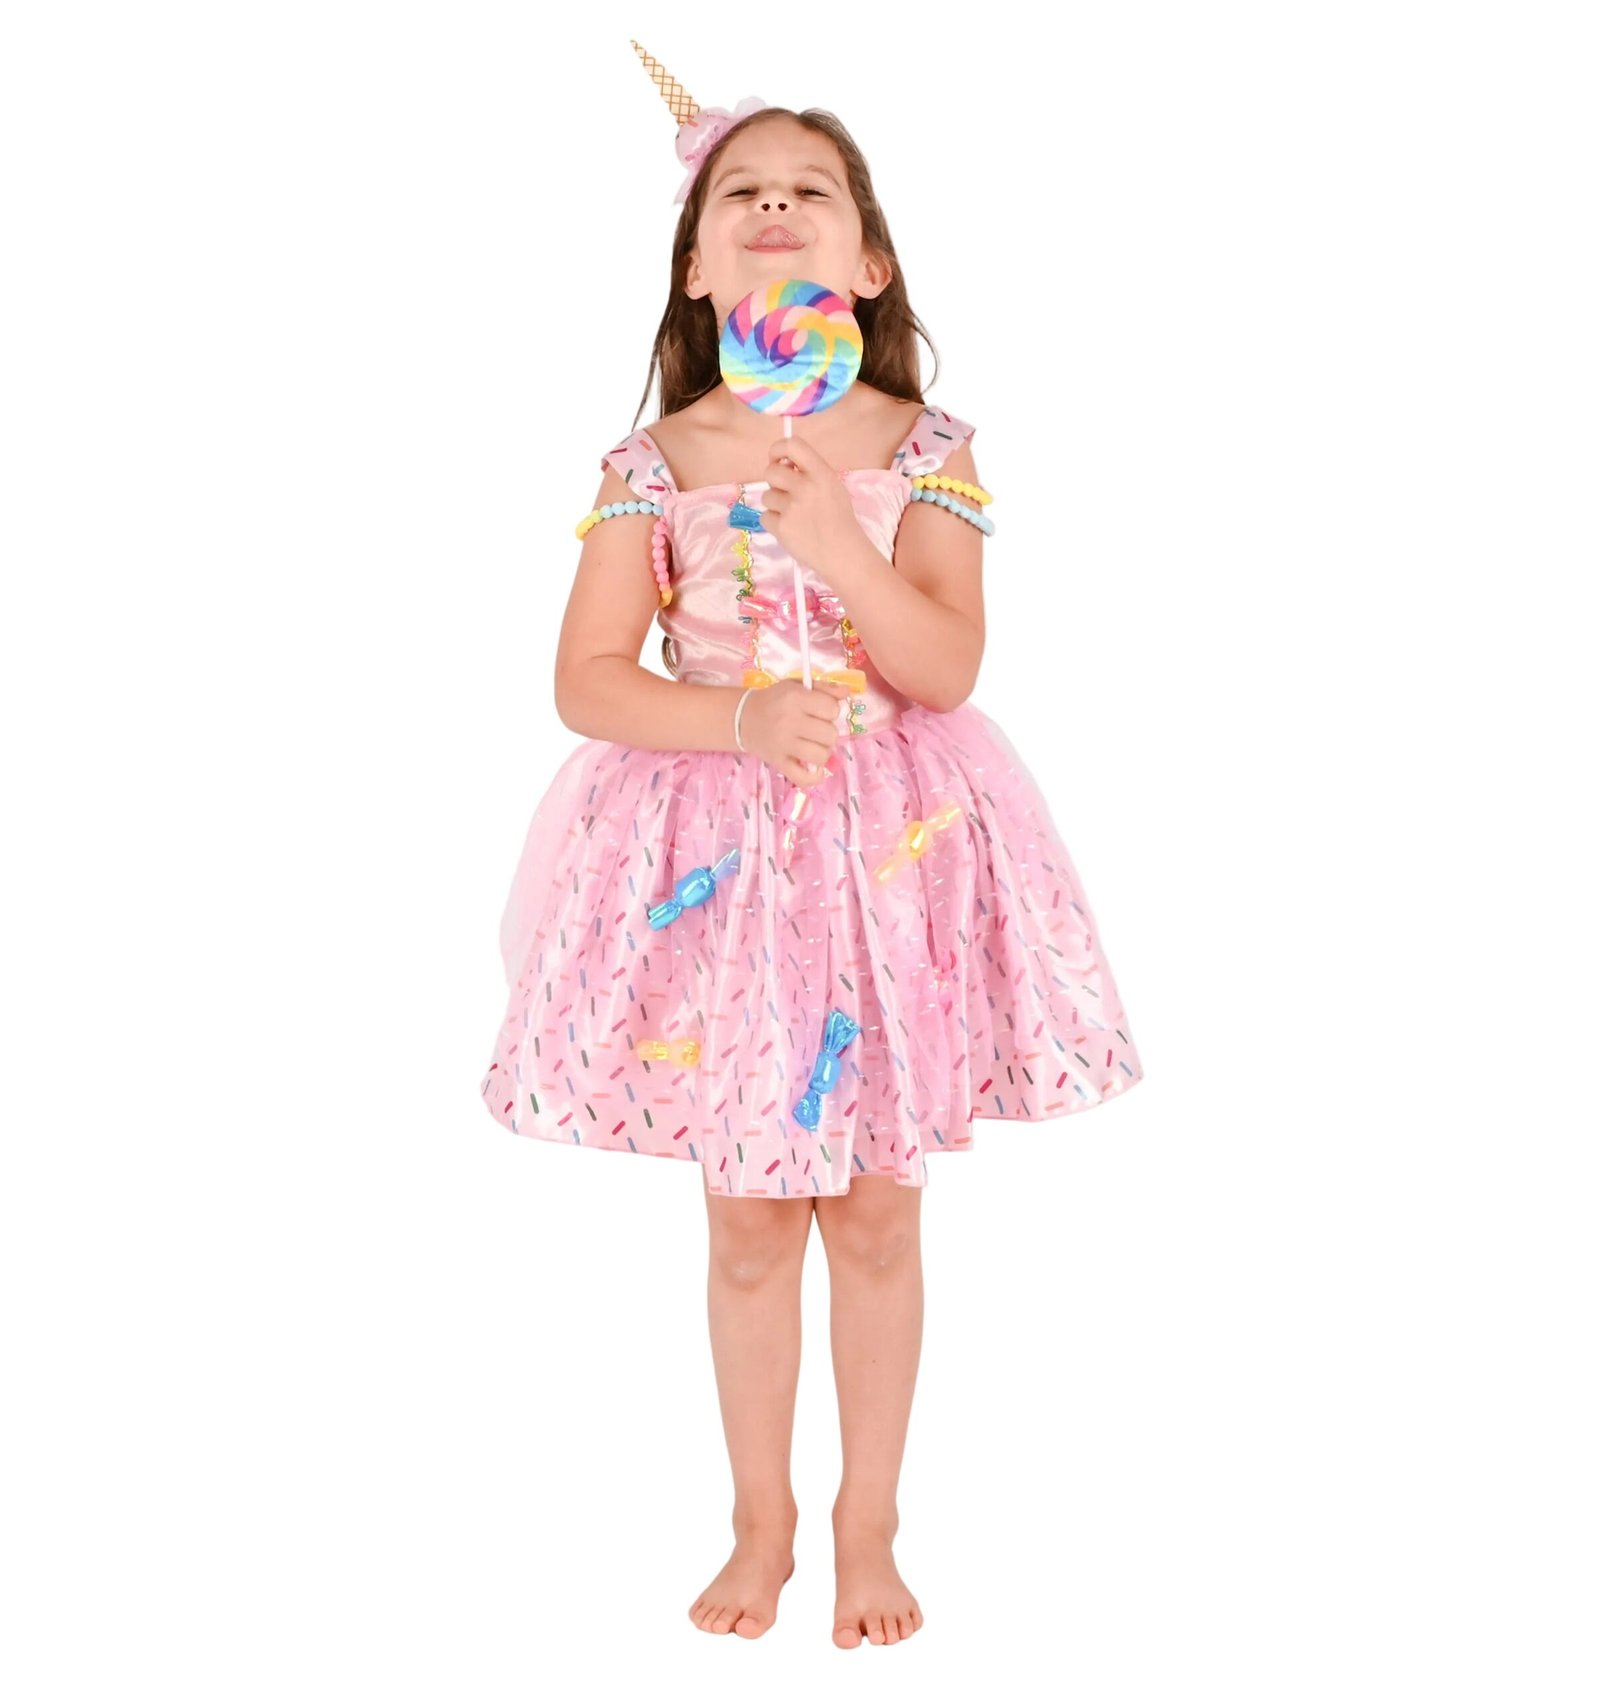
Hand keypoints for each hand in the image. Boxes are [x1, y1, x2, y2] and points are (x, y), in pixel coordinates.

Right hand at [739, 677, 853, 786]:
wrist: (743, 718)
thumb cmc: (774, 700)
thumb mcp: (797, 686)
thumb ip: (824, 688)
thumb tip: (847, 693)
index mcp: (795, 698)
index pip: (832, 709)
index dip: (831, 710)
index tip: (820, 711)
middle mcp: (790, 721)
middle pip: (830, 734)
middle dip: (827, 732)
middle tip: (815, 729)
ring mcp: (784, 745)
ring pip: (822, 756)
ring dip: (822, 752)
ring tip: (813, 745)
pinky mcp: (779, 763)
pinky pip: (804, 778)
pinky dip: (814, 777)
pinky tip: (813, 768)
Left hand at [759, 431, 868, 567]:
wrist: (842, 553)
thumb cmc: (839, 519)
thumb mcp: (832, 487)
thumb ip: (810, 473)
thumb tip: (784, 464)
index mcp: (821, 473)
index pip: (792, 445)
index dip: (778, 449)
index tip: (776, 458)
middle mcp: (805, 487)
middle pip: (770, 471)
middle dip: (773, 480)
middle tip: (783, 491)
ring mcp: (792, 508)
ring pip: (767, 496)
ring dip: (776, 504)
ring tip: (794, 516)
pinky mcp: (782, 527)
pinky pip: (766, 517)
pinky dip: (774, 523)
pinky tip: (790, 529)